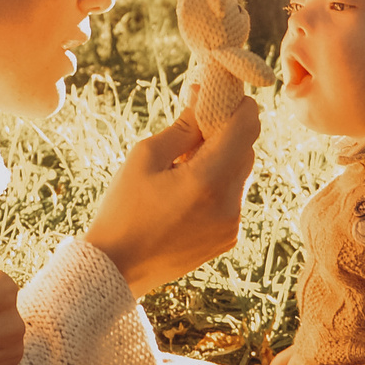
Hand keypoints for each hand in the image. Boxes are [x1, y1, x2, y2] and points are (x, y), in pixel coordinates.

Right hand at [83, 84, 261, 297]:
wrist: (117, 268)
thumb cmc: (123, 208)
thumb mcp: (145, 157)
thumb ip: (183, 126)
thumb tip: (204, 98)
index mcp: (208, 179)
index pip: (246, 127)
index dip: (238, 105)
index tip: (221, 96)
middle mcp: (229, 203)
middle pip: (246, 149)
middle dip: (227, 131)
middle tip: (197, 123)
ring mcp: (232, 224)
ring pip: (240, 174)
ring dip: (222, 158)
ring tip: (185, 161)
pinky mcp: (228, 238)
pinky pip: (233, 197)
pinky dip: (218, 184)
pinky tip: (187, 189)